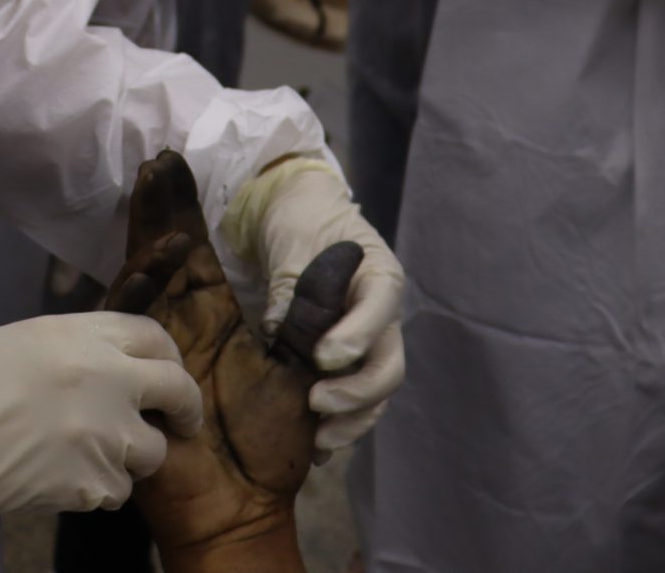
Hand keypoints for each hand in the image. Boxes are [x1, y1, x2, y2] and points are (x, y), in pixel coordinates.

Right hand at [0, 311, 202, 517]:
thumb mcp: (31, 339)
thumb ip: (82, 348)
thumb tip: (112, 367)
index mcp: (89, 335)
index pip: (156, 338)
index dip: (169, 359)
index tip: (167, 377)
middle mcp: (111, 379)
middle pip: (179, 391)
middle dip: (186, 409)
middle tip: (181, 423)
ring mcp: (108, 433)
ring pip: (152, 453)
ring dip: (129, 457)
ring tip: (87, 456)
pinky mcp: (95, 481)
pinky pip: (118, 491)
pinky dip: (97, 489)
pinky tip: (61, 479)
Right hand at [104, 151, 338, 570]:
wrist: (239, 505)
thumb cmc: (268, 448)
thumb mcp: (299, 365)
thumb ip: (314, 310)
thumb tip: (345, 250)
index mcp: (211, 319)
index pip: (192, 252)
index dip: (182, 208)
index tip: (174, 161)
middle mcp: (178, 324)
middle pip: (162, 250)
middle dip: (158, 203)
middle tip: (157, 157)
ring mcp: (154, 343)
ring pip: (144, 272)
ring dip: (150, 226)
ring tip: (156, 179)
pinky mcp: (139, 370)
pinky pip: (133, 315)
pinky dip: (142, 280)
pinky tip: (156, 250)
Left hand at [220, 158, 405, 450]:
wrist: (298, 217)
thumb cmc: (301, 222)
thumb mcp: (293, 241)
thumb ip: (290, 284)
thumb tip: (277, 328)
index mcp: (378, 276)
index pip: (381, 308)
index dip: (357, 336)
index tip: (321, 357)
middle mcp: (382, 316)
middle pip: (387, 365)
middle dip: (356, 393)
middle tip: (315, 402)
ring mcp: (370, 344)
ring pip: (376, 393)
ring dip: (351, 421)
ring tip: (318, 442)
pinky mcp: (350, 364)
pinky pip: (355, 400)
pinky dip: (340, 424)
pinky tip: (315, 447)